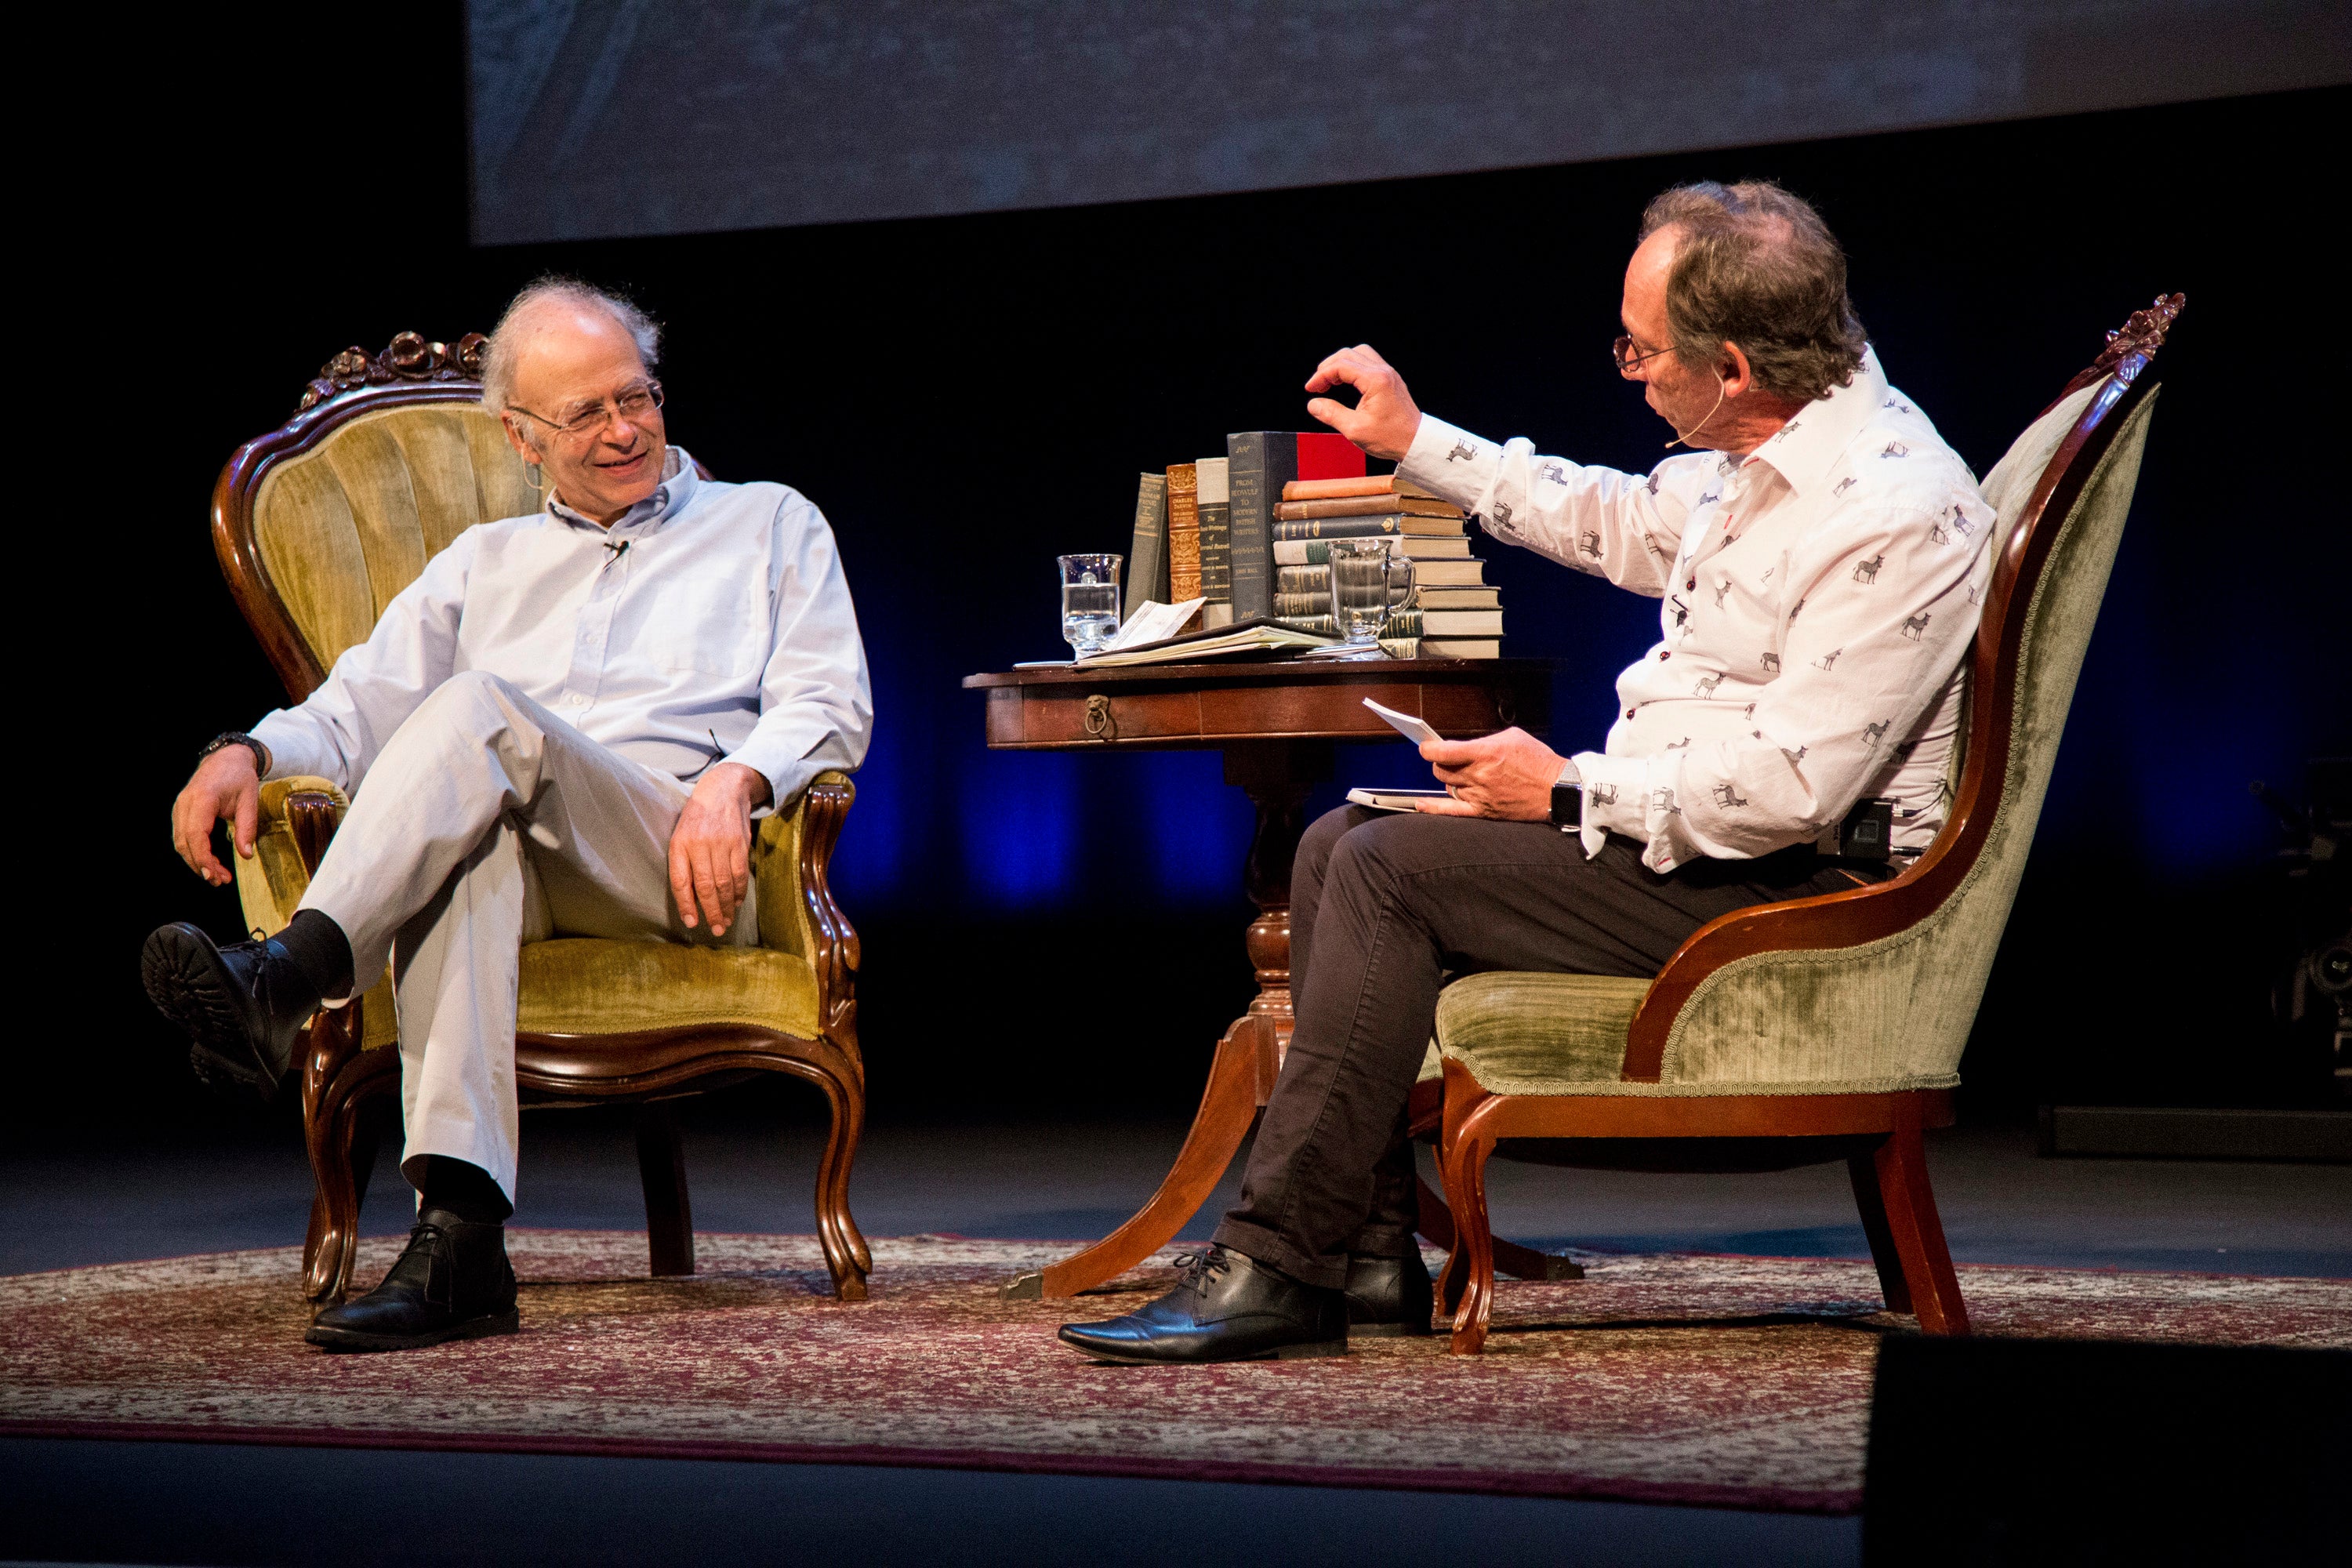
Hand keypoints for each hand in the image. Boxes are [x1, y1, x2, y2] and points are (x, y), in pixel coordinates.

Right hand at [172, 745, 262, 886]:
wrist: (226, 758)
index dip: (203, 858)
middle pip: (185, 842)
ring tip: (216, 876)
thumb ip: (247, 828)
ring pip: (180, 841)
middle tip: (221, 881)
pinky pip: (182, 836)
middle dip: (200, 865)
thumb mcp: (250, 800)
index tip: (216, 875)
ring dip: (196, 862)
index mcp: (203, 798)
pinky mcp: (181, 812)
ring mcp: (180, 807)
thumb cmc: (239, 777)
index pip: (196, 834)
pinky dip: (192, 852)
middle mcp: (185, 803)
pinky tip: (208, 863)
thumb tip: (246, 855)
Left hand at [668, 762, 770, 935]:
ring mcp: (722, 843)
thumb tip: (691, 899)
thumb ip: (683, 865)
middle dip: (711, 911)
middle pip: (706, 886)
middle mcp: (700, 844)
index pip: (681, 881)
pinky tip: (737, 903)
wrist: (722, 790)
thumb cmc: (696, 819)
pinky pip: (741, 874)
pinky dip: (740, 891)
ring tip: (726, 922)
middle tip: (716, 930)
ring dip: (727, 906)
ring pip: (725, 883)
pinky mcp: (740, 843)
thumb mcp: (681, 836)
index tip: (692, 922)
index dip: (686, 904)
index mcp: (680, 844)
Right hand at [1305, 343, 1422, 459]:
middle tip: (1317, 385)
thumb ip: (1331, 414)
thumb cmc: (1391, 437)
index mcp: (1375, 380)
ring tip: (1331, 381)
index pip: (1340, 367)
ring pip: (1359, 354)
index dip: (1321, 376)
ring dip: (1341, 364)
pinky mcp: (1390, 380)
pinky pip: (1368, 363)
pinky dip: (1353, 368)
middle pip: (1348, 354)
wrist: (1416, 442)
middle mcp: (1383, 372)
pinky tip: (1346, 382)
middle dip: (1328, 367)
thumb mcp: (1355, 429)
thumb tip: (1314, 404)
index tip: (1311, 389)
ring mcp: (1388, 374)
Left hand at [1413, 728, 1564, 820]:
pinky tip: (1422, 805)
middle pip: (1441, 770)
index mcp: (1485, 753)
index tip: (1425, 747)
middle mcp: (1479, 775)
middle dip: (1441, 763)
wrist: (1556, 789)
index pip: (1443, 752)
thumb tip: (1465, 746)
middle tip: (1449, 760)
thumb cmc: (1538, 761)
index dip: (1428, 749)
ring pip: (1448, 787)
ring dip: (1451, 780)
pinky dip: (1434, 807)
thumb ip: (1484, 741)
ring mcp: (1480, 794)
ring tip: (1465, 776)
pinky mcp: (1484, 811)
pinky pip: (1452, 811)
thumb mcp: (1512, 737)